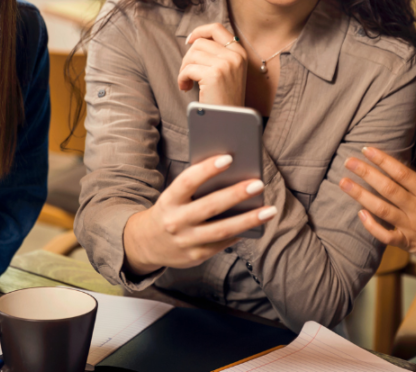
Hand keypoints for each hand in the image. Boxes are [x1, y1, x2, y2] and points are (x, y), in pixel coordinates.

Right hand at [123, 154, 276, 275]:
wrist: (146, 244)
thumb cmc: (169, 211)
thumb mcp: (173, 197)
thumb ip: (195, 188)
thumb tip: (231, 175)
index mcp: (168, 201)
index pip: (187, 181)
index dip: (207, 169)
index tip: (228, 158)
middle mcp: (175, 222)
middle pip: (210, 207)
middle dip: (236, 195)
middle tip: (258, 184)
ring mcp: (185, 241)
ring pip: (222, 230)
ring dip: (248, 220)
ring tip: (269, 210)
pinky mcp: (195, 256)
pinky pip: (222, 244)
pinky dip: (240, 233)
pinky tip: (255, 224)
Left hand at [178, 23, 246, 105]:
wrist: (230, 121)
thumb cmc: (225, 98)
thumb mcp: (228, 71)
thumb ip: (217, 54)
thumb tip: (194, 39)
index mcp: (240, 53)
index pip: (217, 28)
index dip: (200, 31)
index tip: (189, 40)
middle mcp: (235, 56)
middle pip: (200, 42)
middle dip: (188, 57)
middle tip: (187, 74)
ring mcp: (226, 64)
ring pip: (192, 55)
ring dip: (184, 69)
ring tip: (187, 83)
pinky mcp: (214, 75)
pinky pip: (188, 69)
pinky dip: (182, 79)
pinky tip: (186, 88)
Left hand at [339, 139, 415, 276]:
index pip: (402, 173)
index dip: (383, 160)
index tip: (367, 149)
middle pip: (387, 188)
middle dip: (365, 173)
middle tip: (348, 161)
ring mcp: (412, 228)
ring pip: (381, 209)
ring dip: (360, 195)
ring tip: (343, 182)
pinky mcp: (409, 244)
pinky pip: (385, 236)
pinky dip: (371, 226)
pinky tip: (359, 214)